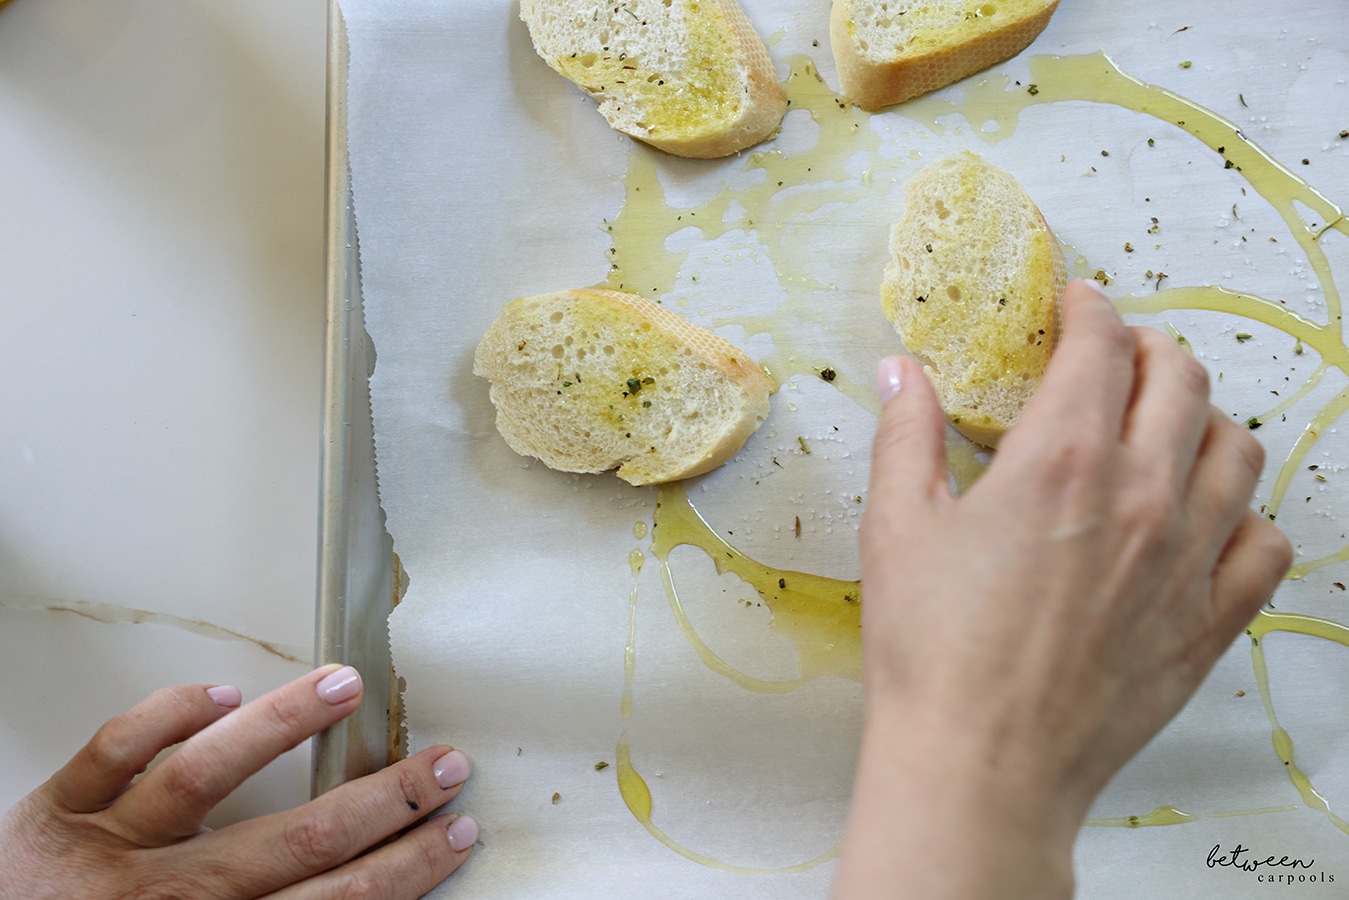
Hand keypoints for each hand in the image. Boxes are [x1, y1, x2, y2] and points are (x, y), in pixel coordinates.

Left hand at [0, 665, 476, 898]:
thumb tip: (354, 891)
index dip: (407, 867)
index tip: (453, 833)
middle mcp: (166, 898)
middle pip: (300, 839)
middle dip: (388, 799)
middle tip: (444, 763)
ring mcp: (107, 848)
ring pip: (205, 774)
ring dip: (285, 726)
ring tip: (344, 686)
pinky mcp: (56, 812)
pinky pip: (111, 751)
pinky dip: (164, 716)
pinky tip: (219, 692)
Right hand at [833, 280, 1291, 898]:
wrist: (982, 762)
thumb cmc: (931, 648)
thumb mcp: (898, 528)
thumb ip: (906, 436)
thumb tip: (901, 374)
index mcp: (1062, 460)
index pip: (1101, 348)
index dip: (1091, 310)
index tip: (1079, 304)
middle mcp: (1141, 495)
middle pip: (1181, 380)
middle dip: (1150, 349)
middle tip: (1119, 355)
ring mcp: (1186, 559)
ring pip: (1237, 450)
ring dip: (1206, 419)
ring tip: (1171, 425)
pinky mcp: (1208, 621)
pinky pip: (1265, 544)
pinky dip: (1245, 514)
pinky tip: (1207, 519)